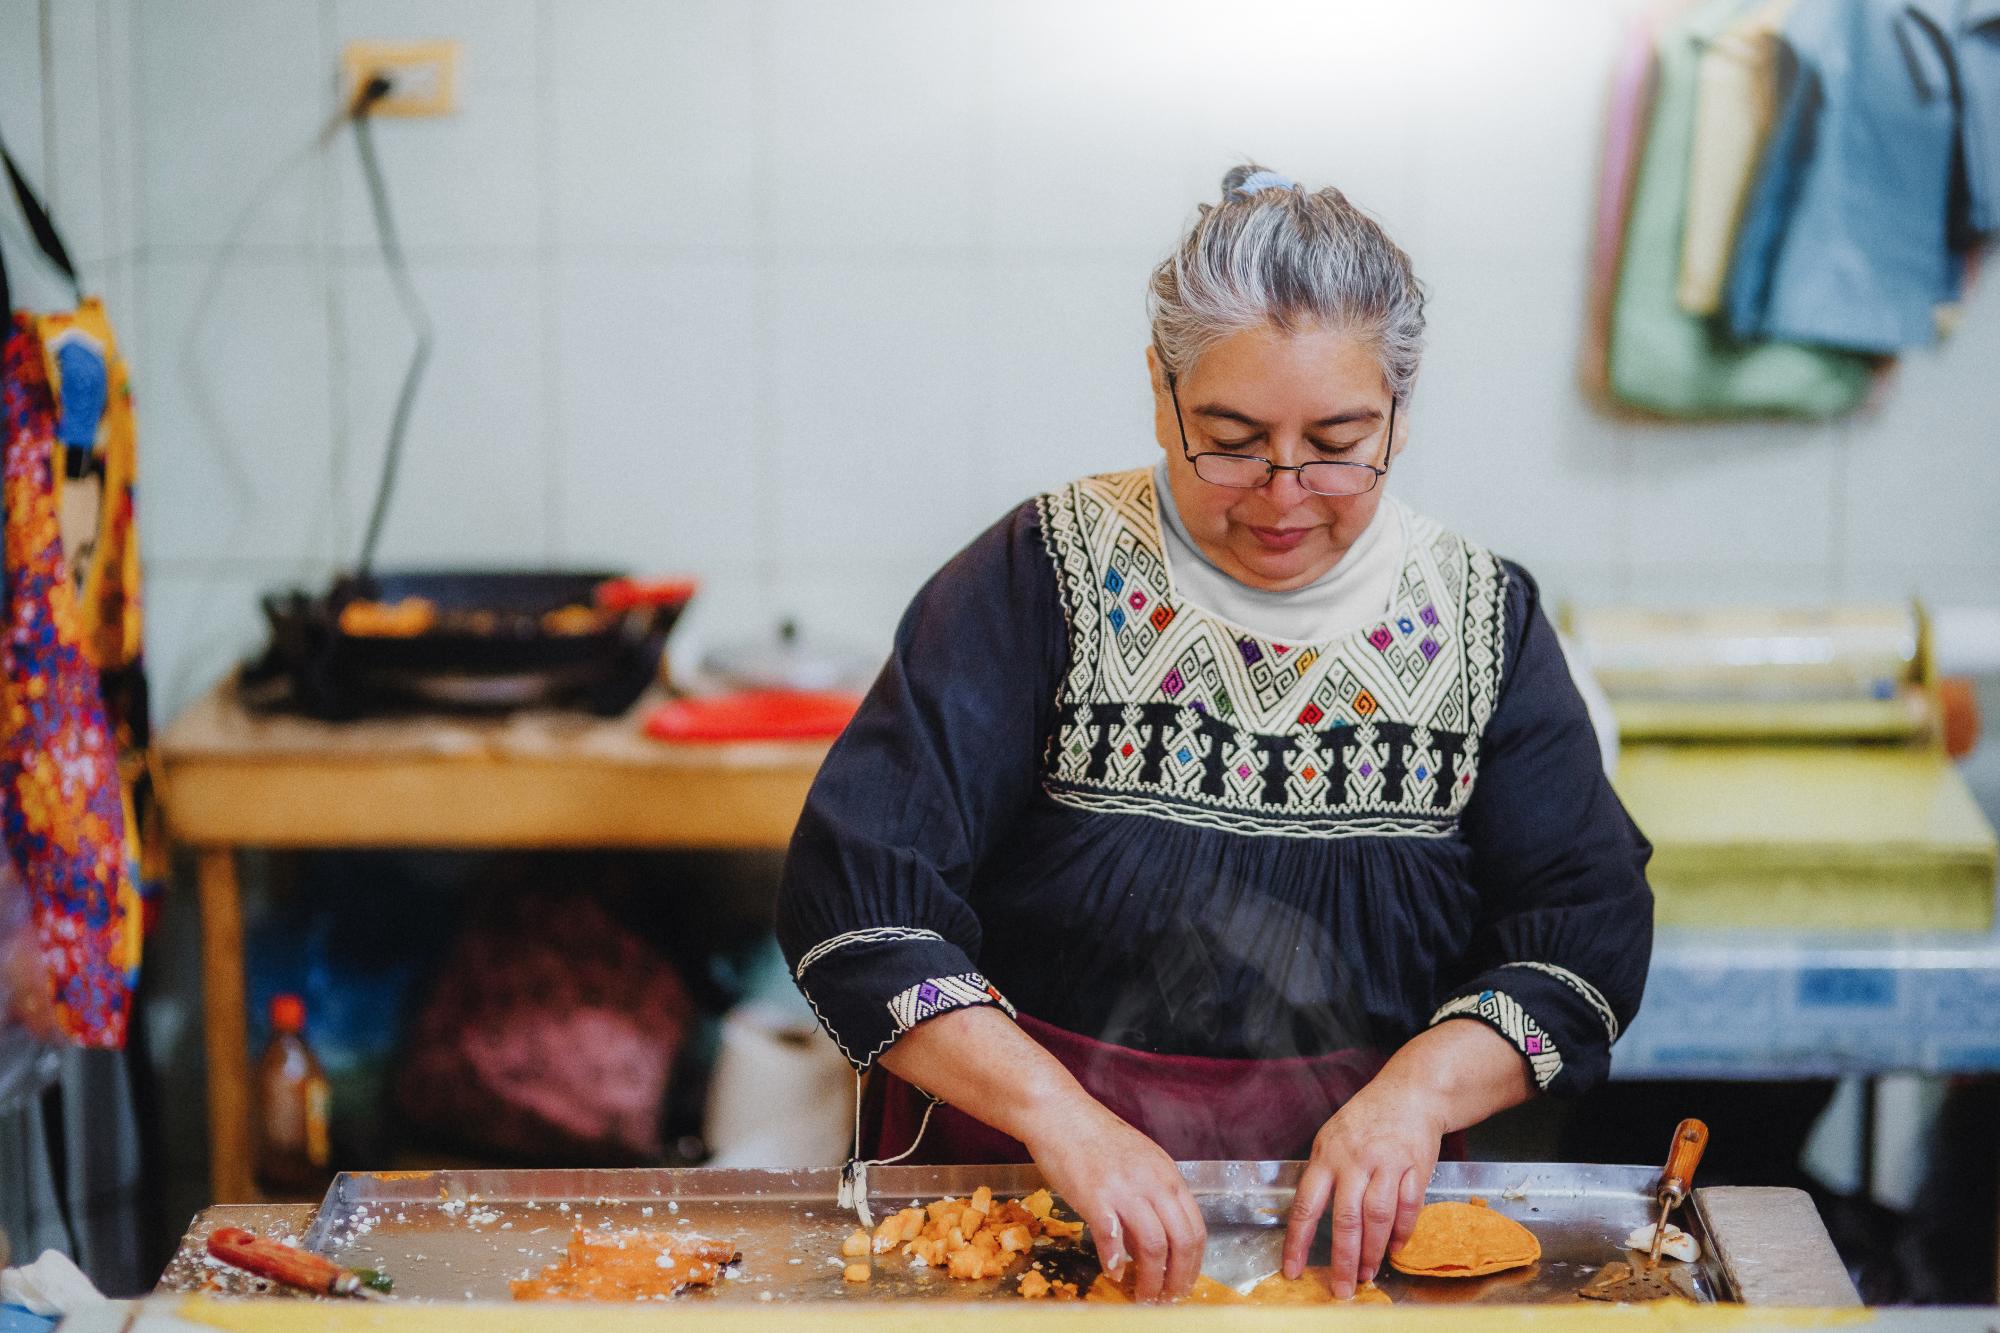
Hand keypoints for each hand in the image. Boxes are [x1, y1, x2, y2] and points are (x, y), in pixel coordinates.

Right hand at [1023, 1095, 1206, 1301]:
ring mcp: (1125, 1189)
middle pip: (1183, 1241)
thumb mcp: (1138, 1162)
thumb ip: (1151, 1198)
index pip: (1196, 1228)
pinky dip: (1115, 1262)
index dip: (1194, 1263)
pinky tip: (1112, 1273)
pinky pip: (1112, 1239)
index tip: (1183, 1282)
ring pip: (1154, 1246)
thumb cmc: (1095, 1137)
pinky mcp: (1095, 1196)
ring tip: (1142, 1296)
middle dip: (1178, 1278)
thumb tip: (1152, 1244)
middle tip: (1167, 1298)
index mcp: (1167, 1175)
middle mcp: (1153, 1182)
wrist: (1060, 1113)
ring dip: (1151, 1280)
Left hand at [1281, 1077, 1444, 1298]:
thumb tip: (1310, 1219)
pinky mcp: (1416, 1166)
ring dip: (1372, 1251)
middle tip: (1341, 1288)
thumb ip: (1323, 1175)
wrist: (1410, 1092)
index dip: (1298, 1242)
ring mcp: (1387, 1163)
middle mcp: (1354, 1160)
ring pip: (1377, 1217)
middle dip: (1342, 1259)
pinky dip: (1402, 1232)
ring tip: (1367, 1273)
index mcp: (1326, 1156)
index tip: (1293, 1270)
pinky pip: (1408, 1206)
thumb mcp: (1332, 1138)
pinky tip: (1395, 1248)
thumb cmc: (1365, 1120)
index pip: (1306, 1205)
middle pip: (1345, 1218)